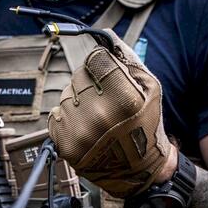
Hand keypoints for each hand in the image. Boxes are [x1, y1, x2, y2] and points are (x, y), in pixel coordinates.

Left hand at [48, 30, 176, 197]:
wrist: (139, 171)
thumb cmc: (146, 126)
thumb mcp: (150, 88)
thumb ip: (127, 59)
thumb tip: (106, 35)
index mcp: (123, 99)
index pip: (94, 58)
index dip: (101, 64)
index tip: (108, 75)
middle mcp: (99, 116)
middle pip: (79, 75)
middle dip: (91, 82)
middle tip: (105, 101)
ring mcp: (80, 133)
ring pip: (66, 95)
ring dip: (78, 100)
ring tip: (97, 117)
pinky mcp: (66, 146)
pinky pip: (57, 115)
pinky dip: (69, 118)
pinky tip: (86, 128)